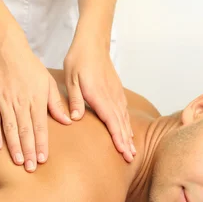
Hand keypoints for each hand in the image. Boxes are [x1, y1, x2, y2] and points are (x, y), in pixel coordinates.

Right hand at [0, 26, 71, 171]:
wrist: (6, 50)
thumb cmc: (30, 67)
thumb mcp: (48, 82)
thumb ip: (56, 103)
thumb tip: (68, 121)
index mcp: (36, 98)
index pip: (40, 126)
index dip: (42, 143)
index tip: (44, 159)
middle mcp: (20, 101)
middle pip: (26, 130)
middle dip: (29, 151)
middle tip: (32, 168)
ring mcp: (4, 101)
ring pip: (10, 128)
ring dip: (15, 146)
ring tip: (19, 162)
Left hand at [63, 37, 134, 161]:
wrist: (93, 43)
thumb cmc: (79, 60)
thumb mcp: (71, 78)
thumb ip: (74, 99)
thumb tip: (75, 118)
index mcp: (99, 95)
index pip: (111, 120)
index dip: (117, 137)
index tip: (123, 151)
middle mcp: (111, 96)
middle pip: (120, 123)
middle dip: (126, 142)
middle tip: (131, 158)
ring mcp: (116, 93)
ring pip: (124, 117)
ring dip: (128, 134)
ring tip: (132, 150)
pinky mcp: (116, 90)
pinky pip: (123, 110)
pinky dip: (126, 123)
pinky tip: (127, 131)